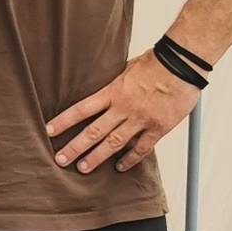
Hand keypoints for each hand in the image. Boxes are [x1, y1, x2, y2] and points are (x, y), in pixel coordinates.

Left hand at [46, 52, 199, 172]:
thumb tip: (102, 86)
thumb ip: (114, 82)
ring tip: (83, 168)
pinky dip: (130, 159)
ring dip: (97, 157)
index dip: (64, 121)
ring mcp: (141, 120)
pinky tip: (120, 168)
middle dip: (75, 147)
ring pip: (114, 143)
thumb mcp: (126, 68)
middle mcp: (123, 108)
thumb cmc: (156, 62)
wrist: (182, 65)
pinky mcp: (158, 128)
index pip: (81, 109)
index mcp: (113, 91)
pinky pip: (142, 148)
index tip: (49, 131)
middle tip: (60, 159)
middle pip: (94, 131)